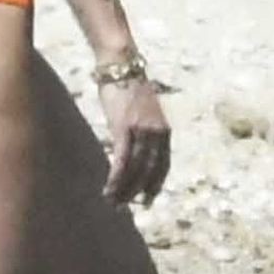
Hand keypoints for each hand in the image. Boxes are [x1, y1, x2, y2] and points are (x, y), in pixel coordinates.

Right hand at [99, 75, 170, 205]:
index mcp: (164, 131)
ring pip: (135, 170)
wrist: (121, 66)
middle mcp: (157, 133)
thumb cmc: (128, 87)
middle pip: (149, 171)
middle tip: (127, 207)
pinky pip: (122, 160)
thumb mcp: (143, 113)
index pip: (163, 165)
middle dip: (138, 192)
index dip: (155, 184)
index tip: (148, 199)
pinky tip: (109, 189)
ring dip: (124, 190)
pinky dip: (116, 178)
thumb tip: (135, 149)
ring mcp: (142, 132)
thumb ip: (144, 131)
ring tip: (114, 202)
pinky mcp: (125, 129)